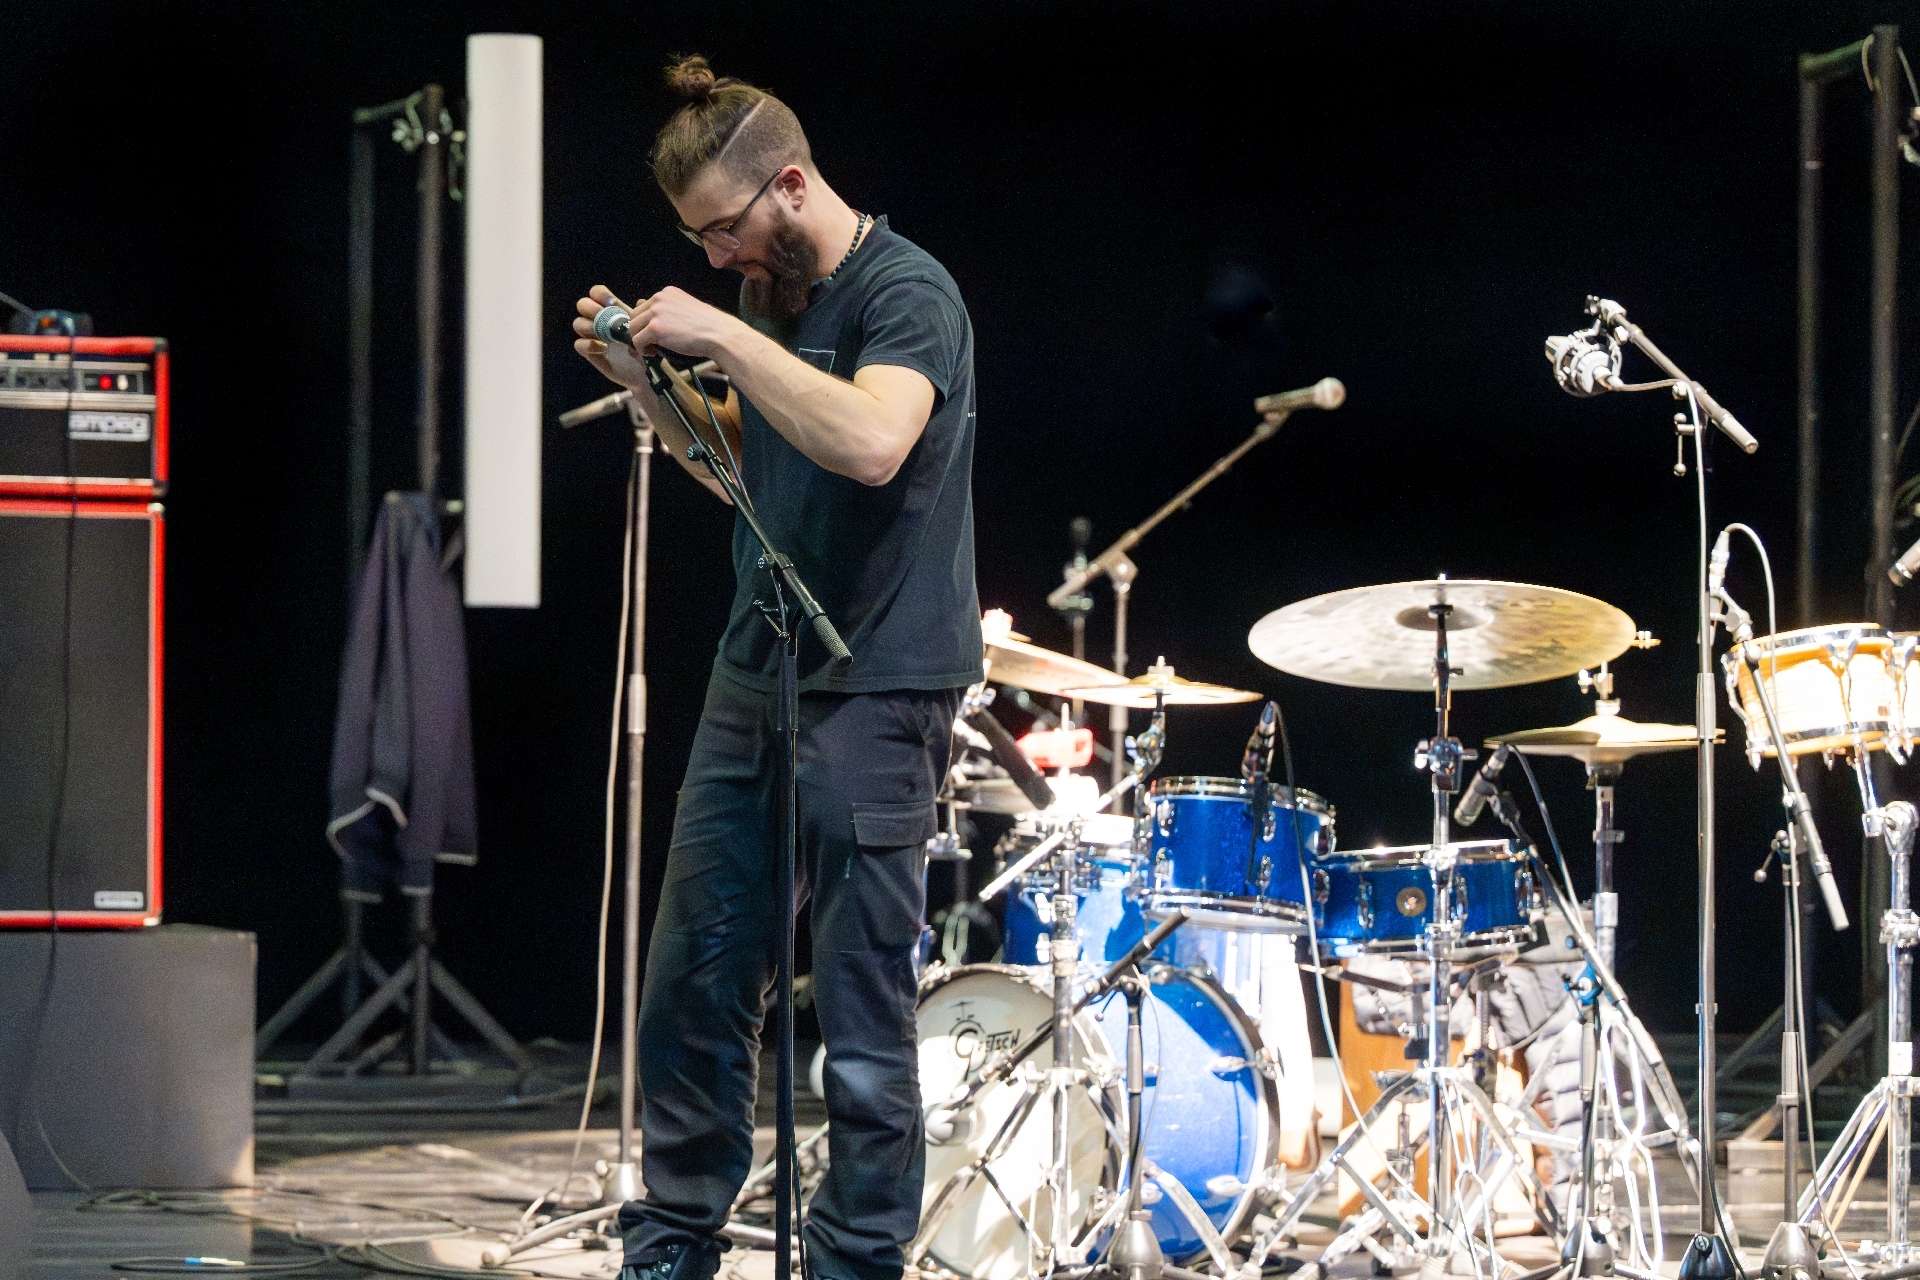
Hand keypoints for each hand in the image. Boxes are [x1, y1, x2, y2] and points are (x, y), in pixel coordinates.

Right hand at [571, 285, 650, 388]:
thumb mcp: (647, 329)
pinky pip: (579, 344)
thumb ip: (643, 315)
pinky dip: (588, 344)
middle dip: (591, 308)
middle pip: (583, 304)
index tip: (612, 302)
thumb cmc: (648, 347)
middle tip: (605, 317)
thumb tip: (640, 301)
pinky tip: (604, 348)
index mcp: (612, 310)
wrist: (648, 371)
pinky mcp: (591, 353)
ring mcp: (593, 336)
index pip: (596, 293)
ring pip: (578, 323)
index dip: (600, 294)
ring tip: (606, 336)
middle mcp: (600, 321)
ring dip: (589, 326)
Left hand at [625, 285, 743, 361]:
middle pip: (634, 316)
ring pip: (633, 328)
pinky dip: (643, 350)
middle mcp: (660, 298)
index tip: (653, 334)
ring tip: (654, 349)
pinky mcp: (655, 328)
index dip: (645, 323)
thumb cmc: (708, 326)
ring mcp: (656, 312)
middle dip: (640, 331)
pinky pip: (637, 341)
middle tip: (651, 344)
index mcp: (668, 292)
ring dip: (640, 341)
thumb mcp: (685, 309)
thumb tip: (644, 308)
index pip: (644, 306)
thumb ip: (666, 309)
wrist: (720, 334)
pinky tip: (654, 353)